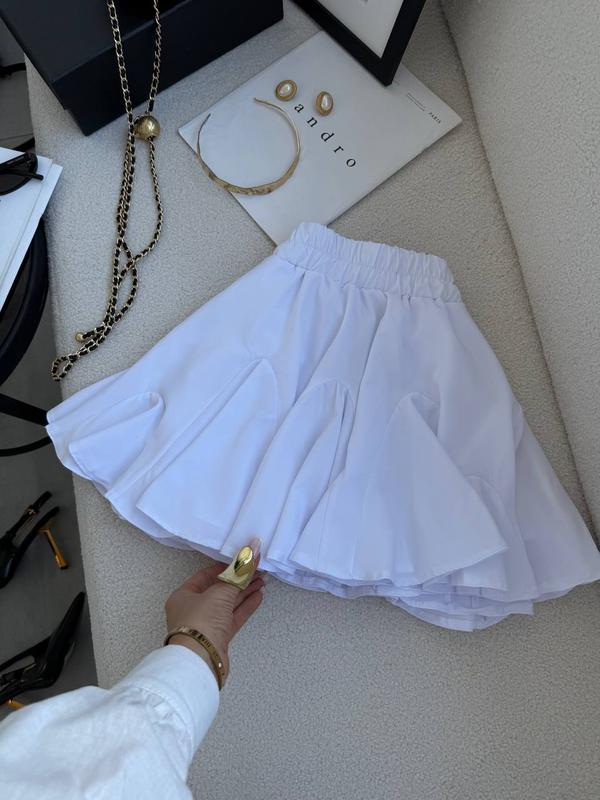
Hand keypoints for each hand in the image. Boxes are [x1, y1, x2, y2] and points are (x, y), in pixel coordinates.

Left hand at [165, 538, 263, 684]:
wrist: (200, 662)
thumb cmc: (202, 621)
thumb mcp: (220, 591)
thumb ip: (240, 571)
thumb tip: (254, 547)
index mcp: (184, 596)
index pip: (206, 575)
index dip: (225, 566)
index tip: (242, 559)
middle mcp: (193, 609)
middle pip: (219, 589)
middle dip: (239, 579)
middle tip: (258, 568)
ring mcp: (206, 624)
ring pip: (228, 603)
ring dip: (245, 591)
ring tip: (263, 579)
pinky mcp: (218, 637)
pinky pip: (234, 617)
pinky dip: (246, 606)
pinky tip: (259, 596)